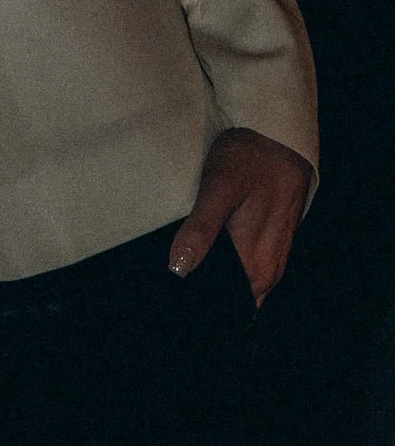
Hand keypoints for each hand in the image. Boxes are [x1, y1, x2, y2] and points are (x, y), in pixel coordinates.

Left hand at [168, 126, 312, 306]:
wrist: (278, 135)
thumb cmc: (248, 159)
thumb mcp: (218, 189)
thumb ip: (201, 230)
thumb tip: (178, 270)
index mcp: (256, 266)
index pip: (227, 308)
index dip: (200, 309)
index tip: (171, 308)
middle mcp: (269, 270)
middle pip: (233, 299)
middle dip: (204, 298)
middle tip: (166, 293)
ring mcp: (273, 256)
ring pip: (241, 285)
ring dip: (215, 282)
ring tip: (180, 275)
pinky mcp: (272, 242)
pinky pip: (248, 268)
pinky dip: (227, 268)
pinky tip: (202, 256)